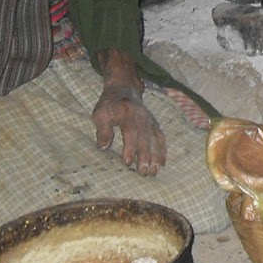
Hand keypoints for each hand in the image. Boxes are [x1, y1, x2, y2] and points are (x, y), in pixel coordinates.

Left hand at [92, 50, 166, 175]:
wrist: (124, 88)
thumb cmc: (109, 105)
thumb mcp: (100, 114)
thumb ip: (103, 130)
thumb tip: (103, 147)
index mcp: (127, 113)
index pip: (130, 132)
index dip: (129, 148)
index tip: (127, 162)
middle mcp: (142, 117)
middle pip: (145, 139)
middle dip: (145, 157)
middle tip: (143, 173)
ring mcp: (150, 120)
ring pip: (155, 140)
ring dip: (156, 156)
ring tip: (154, 172)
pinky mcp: (155, 124)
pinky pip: (161, 138)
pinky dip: (163, 151)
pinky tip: (162, 164)